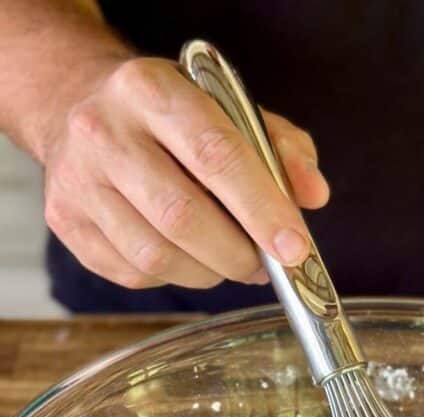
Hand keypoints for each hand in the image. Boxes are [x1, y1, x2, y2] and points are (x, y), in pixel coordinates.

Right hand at [41, 56, 328, 288]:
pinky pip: (134, 273)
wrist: (79, 109)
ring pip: (156, 256)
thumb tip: (313, 196)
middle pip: (181, 216)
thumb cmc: (169, 118)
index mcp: (150, 90)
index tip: (294, 248)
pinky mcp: (67, 223)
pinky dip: (174, 277)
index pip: (215, 155)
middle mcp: (104, 132)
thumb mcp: (230, 111)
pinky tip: (187, 257)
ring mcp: (78, 181)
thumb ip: (280, 149)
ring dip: (209, 273)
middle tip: (264, 264)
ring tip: (229, 262)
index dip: (262, 209)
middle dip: (237, 255)